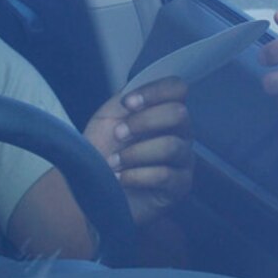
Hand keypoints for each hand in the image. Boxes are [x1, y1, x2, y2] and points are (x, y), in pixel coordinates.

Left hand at [82, 77, 192, 222]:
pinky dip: (136, 176)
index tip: (127, 104)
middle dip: (143, 122)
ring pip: (171, 146)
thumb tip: (138, 90)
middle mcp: (181, 133)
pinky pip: (165, 175)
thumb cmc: (103, 152)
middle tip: (118, 135)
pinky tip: (119, 178)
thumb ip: (126, 99)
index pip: (177, 88)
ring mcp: (184, 160)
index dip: (154, 92)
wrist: (93, 189)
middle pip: (178, 114)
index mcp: (165, 112)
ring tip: (113, 162)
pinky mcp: (180, 186)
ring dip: (135, 153)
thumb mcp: (108, 118)